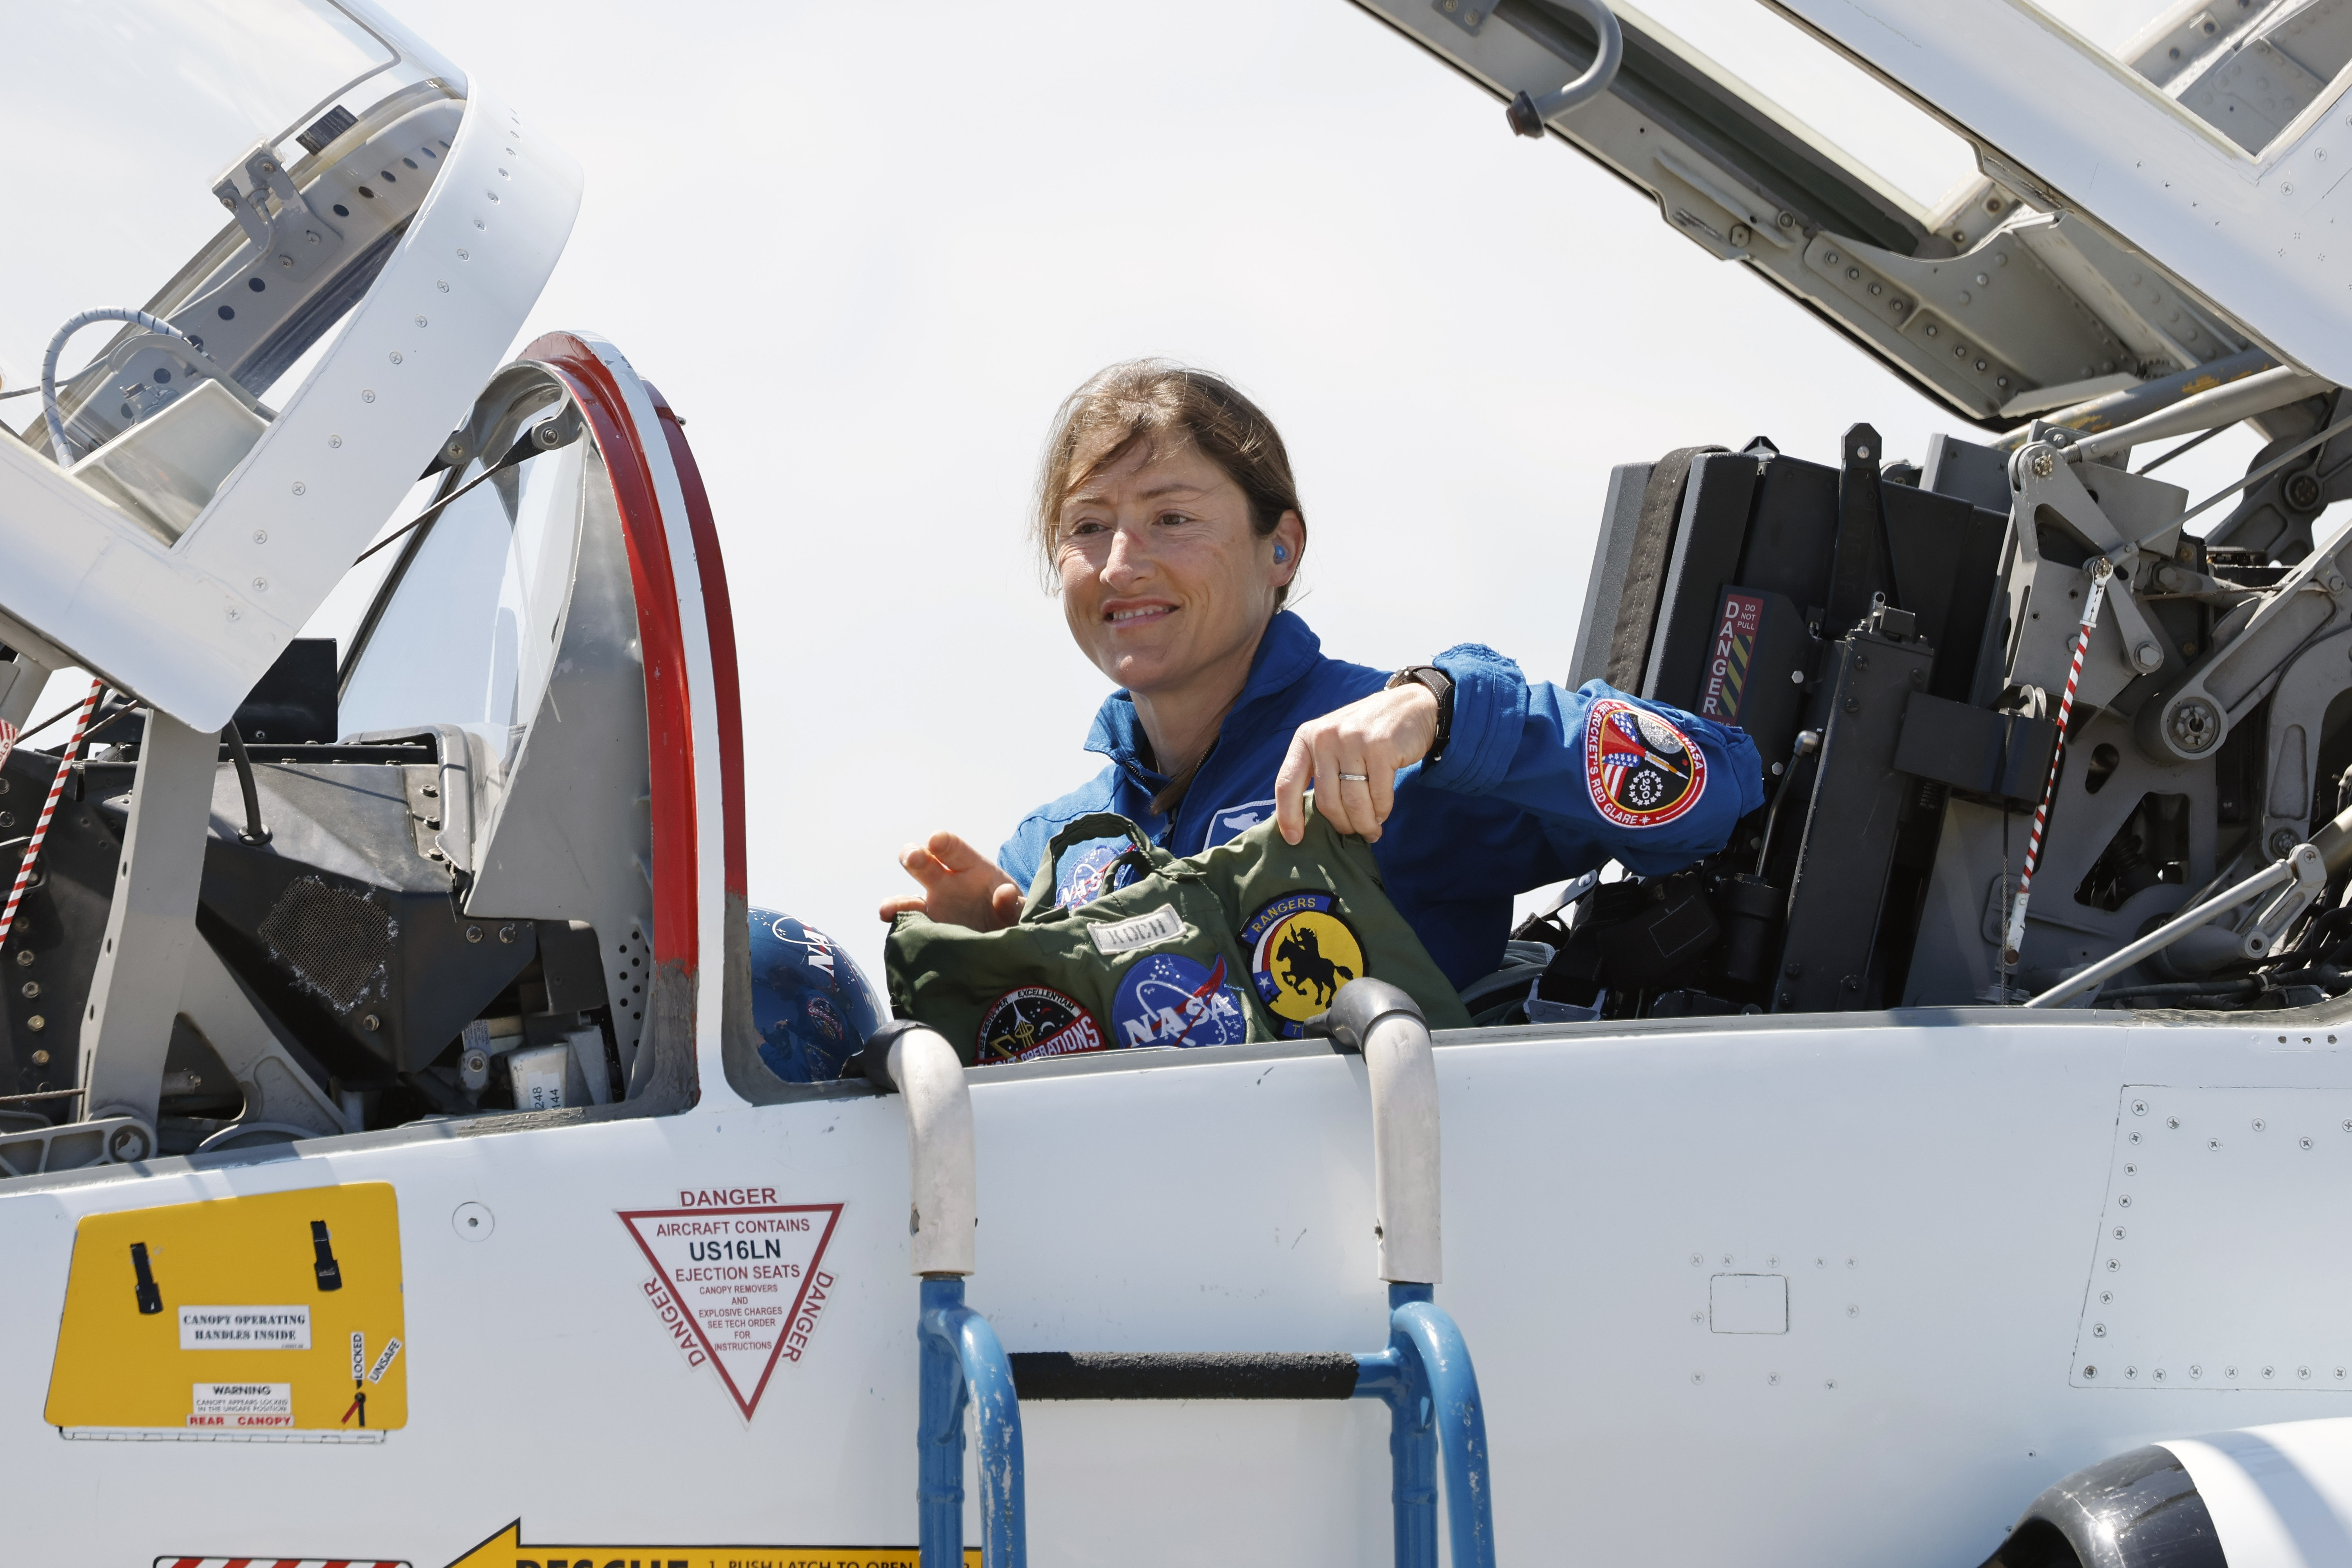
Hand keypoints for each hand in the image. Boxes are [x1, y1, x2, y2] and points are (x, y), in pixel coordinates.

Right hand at [880, 832, 1021, 929]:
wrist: (1002, 938)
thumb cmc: (1010, 913)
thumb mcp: (1019, 908)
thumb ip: (1013, 903)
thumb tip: (1005, 893)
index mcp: (970, 868)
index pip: (954, 850)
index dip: (944, 843)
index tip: (936, 840)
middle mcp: (946, 882)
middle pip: (924, 863)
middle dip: (915, 857)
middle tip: (913, 858)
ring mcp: (933, 907)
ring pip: (908, 899)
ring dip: (897, 901)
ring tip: (887, 909)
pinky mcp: (927, 929)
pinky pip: (908, 926)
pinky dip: (898, 926)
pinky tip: (891, 928)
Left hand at [1273, 683, 1439, 844]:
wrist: (1412, 706)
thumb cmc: (1368, 733)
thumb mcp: (1334, 742)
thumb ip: (1321, 770)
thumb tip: (1308, 819)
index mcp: (1307, 737)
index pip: (1287, 783)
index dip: (1287, 816)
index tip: (1293, 840)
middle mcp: (1325, 737)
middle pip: (1327, 801)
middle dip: (1342, 825)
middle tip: (1354, 832)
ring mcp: (1353, 741)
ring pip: (1353, 802)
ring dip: (1364, 823)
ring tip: (1371, 830)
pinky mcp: (1381, 748)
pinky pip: (1378, 795)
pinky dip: (1382, 810)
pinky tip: (1383, 813)